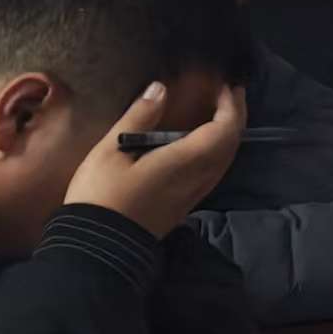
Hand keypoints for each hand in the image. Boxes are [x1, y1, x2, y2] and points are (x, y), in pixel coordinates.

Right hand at [66, 82, 245, 236]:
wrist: (97, 249)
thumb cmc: (100, 196)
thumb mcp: (110, 151)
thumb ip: (139, 117)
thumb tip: (160, 88)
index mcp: (186, 161)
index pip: (225, 129)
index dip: (230, 105)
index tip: (225, 84)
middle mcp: (199, 178)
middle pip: (231, 143)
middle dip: (235, 114)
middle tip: (228, 92)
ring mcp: (194, 195)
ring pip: (225, 159)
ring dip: (228, 133)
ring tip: (220, 112)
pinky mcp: (186, 206)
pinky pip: (214, 171)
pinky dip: (218, 150)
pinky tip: (203, 144)